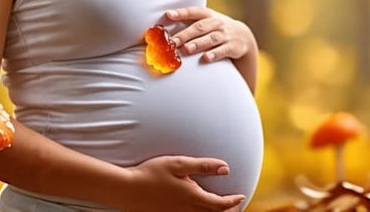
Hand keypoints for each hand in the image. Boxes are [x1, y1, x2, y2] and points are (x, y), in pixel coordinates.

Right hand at [123, 155, 245, 211]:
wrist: (128, 189)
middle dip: (226, 211)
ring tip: (220, 209)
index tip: (241, 196)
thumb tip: (226, 169)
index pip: (220, 204)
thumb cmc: (153, 173)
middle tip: (235, 205)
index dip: (233, 202)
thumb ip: (203, 166)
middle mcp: (187, 211)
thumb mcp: (179, 164)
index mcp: (192, 197)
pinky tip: (197, 209)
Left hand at [166, 7, 255, 62]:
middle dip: (185, 34)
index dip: (181, 13)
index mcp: (209, 15)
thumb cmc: (216, 28)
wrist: (242, 36)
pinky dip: (214, 54)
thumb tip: (165, 28)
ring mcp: (225, 35)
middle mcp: (217, 23)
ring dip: (198, 44)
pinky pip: (223, 50)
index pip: (194, 12)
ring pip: (211, 38)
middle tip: (172, 42)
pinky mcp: (233, 47)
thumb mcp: (207, 21)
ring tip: (186, 49)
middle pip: (200, 27)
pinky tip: (206, 58)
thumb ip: (190, 23)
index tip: (168, 14)